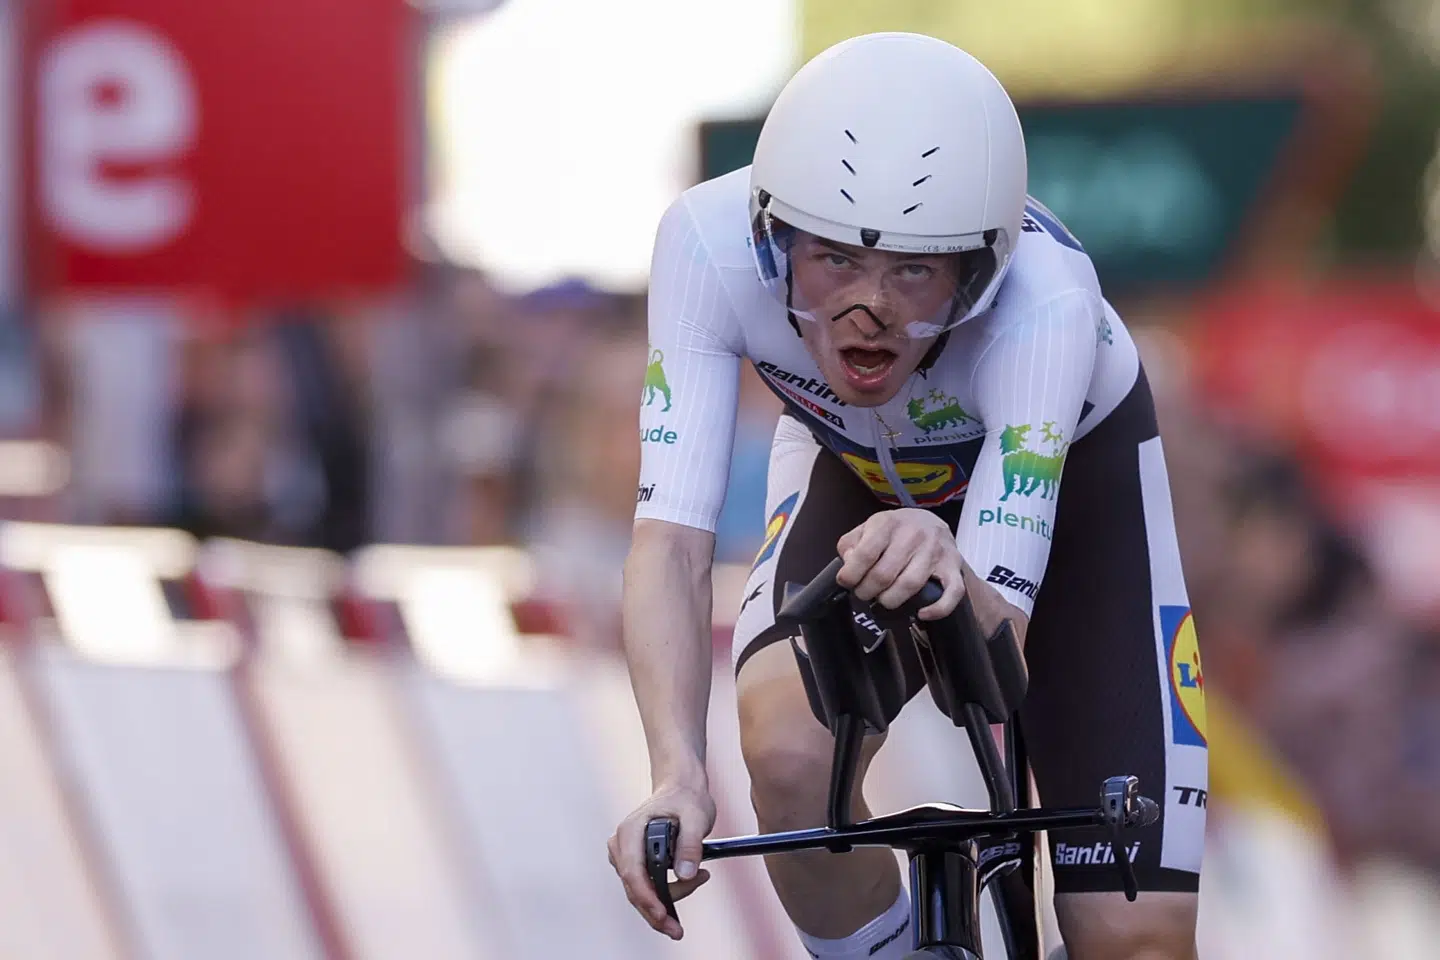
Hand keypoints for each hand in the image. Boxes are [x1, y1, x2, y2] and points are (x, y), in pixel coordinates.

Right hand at [607, 782, 715, 938]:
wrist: (681, 788)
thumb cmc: (686, 798)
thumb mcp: (696, 816)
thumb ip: (691, 844)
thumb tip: (686, 874)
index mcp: (630, 831)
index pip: (632, 872)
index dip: (646, 897)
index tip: (663, 914)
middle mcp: (622, 844)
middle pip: (634, 888)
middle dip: (655, 911)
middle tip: (677, 930)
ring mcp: (625, 855)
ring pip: (639, 891)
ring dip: (664, 902)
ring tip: (700, 881)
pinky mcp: (634, 862)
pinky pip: (644, 887)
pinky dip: (663, 893)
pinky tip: (689, 883)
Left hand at [836, 508, 964, 619]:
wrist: (931, 523)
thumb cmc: (894, 531)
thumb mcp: (867, 528)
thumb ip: (850, 544)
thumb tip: (848, 565)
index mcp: (888, 524)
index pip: (865, 554)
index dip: (851, 575)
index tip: (846, 582)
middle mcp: (914, 535)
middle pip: (884, 575)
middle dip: (867, 591)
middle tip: (864, 593)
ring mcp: (935, 551)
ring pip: (910, 586)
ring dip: (891, 601)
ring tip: (883, 600)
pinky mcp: (954, 567)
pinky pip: (951, 593)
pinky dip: (937, 609)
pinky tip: (921, 613)